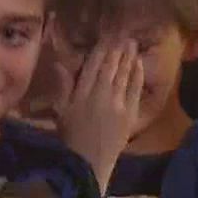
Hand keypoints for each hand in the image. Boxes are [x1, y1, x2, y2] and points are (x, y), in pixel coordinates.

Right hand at [56, 37, 143, 190]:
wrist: (89, 163)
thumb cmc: (71, 137)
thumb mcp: (61, 111)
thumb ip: (62, 86)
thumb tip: (60, 63)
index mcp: (82, 93)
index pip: (93, 65)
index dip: (101, 49)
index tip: (107, 37)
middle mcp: (100, 95)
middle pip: (110, 66)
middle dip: (117, 49)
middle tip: (123, 34)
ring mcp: (117, 104)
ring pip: (123, 74)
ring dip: (128, 57)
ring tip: (132, 43)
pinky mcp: (130, 114)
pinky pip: (134, 89)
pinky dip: (137, 75)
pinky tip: (138, 63)